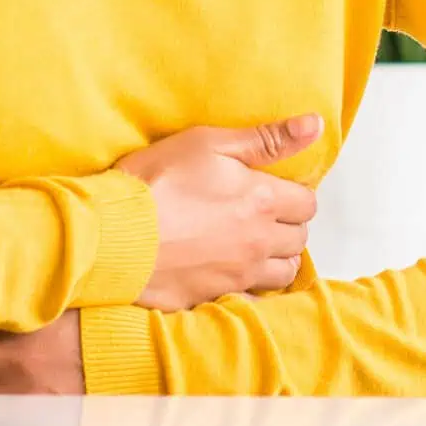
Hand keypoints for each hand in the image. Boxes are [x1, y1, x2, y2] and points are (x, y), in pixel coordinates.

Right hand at [116, 115, 321, 309]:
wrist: (111, 234)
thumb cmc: (155, 181)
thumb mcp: (208, 143)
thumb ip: (266, 138)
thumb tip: (315, 126)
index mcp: (262, 200)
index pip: (307, 203)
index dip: (294, 195)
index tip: (273, 191)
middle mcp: (258, 241)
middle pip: (299, 239)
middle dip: (287, 226)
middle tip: (261, 217)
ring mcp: (238, 274)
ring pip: (283, 273)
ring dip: (276, 259)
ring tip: (252, 246)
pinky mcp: (214, 298)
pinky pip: (252, 299)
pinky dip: (251, 288)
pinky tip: (231, 274)